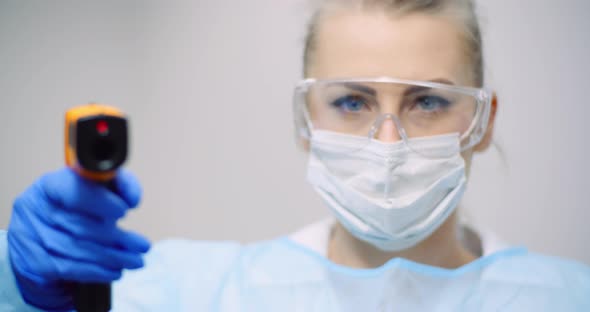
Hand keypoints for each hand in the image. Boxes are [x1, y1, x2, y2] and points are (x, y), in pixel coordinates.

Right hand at [7, 168, 150, 310]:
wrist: (48, 235)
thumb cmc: (80, 208)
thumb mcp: (100, 189)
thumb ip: (120, 186)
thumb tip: (132, 199)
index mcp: (51, 185)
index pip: (73, 190)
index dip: (99, 202)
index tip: (124, 211)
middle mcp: (34, 208)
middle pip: (79, 225)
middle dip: (116, 237)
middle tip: (142, 245)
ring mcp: (30, 236)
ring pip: (76, 249)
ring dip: (111, 258)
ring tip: (136, 260)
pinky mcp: (33, 261)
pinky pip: (69, 269)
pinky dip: (96, 272)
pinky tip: (115, 271)